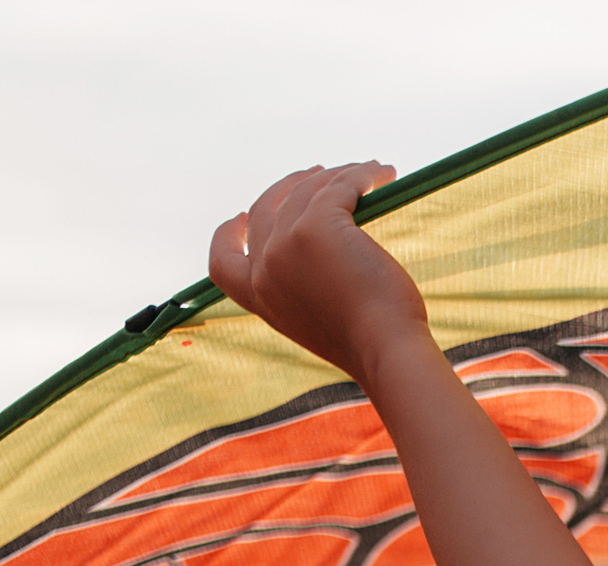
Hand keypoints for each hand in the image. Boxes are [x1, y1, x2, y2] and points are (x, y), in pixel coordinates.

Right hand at [209, 162, 427, 383]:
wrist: (386, 350)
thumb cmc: (373, 344)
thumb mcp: (321, 320)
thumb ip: (307, 292)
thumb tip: (332, 256)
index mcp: (259, 298)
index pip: (221, 263)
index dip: (227, 235)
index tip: (241, 215)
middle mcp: (264, 267)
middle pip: (267, 208)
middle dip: (292, 185)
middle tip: (322, 174)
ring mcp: (285, 243)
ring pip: (307, 190)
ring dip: (339, 175)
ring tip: (372, 172)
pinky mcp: (317, 225)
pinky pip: (339, 185)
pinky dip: (362, 174)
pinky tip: (383, 173)